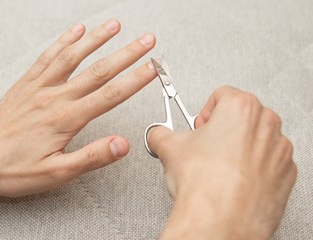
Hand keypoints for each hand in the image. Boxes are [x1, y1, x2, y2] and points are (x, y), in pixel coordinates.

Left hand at [0, 19, 156, 200]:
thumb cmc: (11, 169)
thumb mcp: (56, 173)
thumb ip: (91, 157)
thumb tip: (121, 145)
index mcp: (65, 118)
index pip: (109, 94)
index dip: (135, 80)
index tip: (152, 68)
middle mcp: (54, 97)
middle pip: (98, 70)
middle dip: (126, 53)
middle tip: (145, 41)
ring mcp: (39, 87)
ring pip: (73, 56)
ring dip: (96, 39)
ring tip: (115, 26)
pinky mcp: (26, 84)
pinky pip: (47, 56)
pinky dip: (63, 41)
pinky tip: (75, 31)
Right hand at [148, 86, 296, 238]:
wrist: (220, 222)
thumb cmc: (204, 184)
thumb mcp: (170, 148)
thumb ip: (160, 133)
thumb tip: (158, 135)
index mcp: (240, 108)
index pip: (222, 96)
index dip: (206, 112)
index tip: (200, 125)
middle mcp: (266, 125)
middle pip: (242, 116)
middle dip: (223, 129)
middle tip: (207, 147)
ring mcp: (279, 150)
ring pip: (257, 139)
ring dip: (240, 148)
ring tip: (219, 167)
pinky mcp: (285, 174)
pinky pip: (269, 162)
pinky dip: (254, 168)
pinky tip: (234, 180)